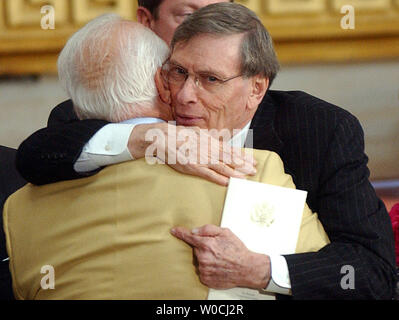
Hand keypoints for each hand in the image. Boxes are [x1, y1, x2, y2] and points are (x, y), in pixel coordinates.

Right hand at [128, 122, 256, 185]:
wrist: (163, 138)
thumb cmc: (178, 135)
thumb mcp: (195, 132)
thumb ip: (206, 137)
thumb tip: (215, 138)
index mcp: (210, 141)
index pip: (230, 150)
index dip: (242, 156)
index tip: (252, 160)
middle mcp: (209, 149)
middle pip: (230, 158)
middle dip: (243, 165)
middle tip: (254, 170)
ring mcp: (201, 158)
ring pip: (222, 167)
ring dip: (235, 173)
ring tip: (246, 178)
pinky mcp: (193, 167)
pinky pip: (209, 174)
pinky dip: (219, 179)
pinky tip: (228, 183)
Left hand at [171, 224, 270, 289]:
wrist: (247, 268)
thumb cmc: (237, 250)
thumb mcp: (225, 233)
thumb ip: (208, 229)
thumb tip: (195, 231)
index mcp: (206, 245)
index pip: (189, 237)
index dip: (180, 233)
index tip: (174, 231)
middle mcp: (203, 258)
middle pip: (196, 250)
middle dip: (204, 248)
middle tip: (217, 249)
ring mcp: (204, 270)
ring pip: (199, 261)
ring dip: (206, 259)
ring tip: (219, 259)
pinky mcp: (206, 279)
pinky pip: (202, 271)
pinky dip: (208, 268)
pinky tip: (218, 266)